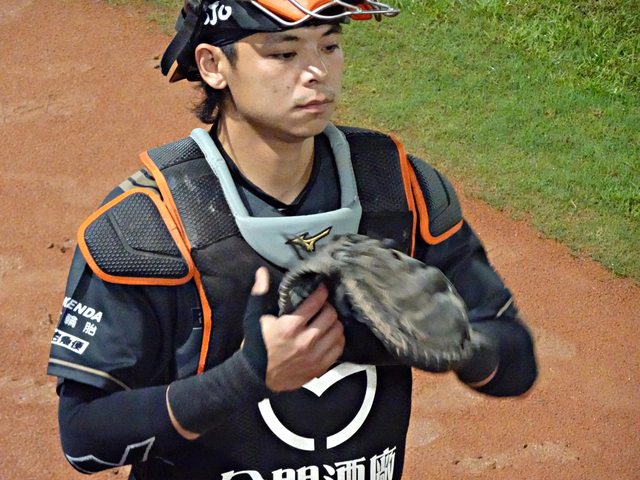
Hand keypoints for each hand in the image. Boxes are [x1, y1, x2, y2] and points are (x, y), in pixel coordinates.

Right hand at [250, 267, 344, 391]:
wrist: (255, 376)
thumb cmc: (255, 344)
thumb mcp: (254, 317)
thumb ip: (260, 293)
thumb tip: (262, 271)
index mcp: (290, 326)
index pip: (316, 303)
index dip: (322, 292)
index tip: (323, 288)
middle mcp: (305, 340)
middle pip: (330, 316)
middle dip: (329, 307)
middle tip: (324, 305)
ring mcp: (314, 355)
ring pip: (337, 331)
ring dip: (334, 322)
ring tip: (328, 320)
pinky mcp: (319, 367)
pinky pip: (338, 349)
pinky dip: (337, 339)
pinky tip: (330, 335)